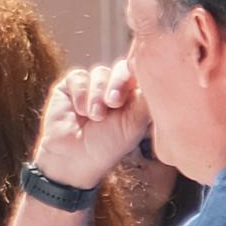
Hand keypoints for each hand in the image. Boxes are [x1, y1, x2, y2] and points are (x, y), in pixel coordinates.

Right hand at [37, 57, 148, 185]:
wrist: (75, 157)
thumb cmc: (108, 146)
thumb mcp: (135, 123)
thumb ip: (146, 99)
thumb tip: (155, 76)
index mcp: (133, 95)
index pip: (140, 74)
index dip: (137, 78)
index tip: (134, 95)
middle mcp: (114, 87)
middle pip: (121, 68)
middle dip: (117, 84)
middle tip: (114, 103)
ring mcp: (92, 85)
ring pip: (99, 72)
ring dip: (97, 94)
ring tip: (95, 116)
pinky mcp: (70, 86)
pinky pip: (78, 76)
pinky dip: (81, 94)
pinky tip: (80, 111)